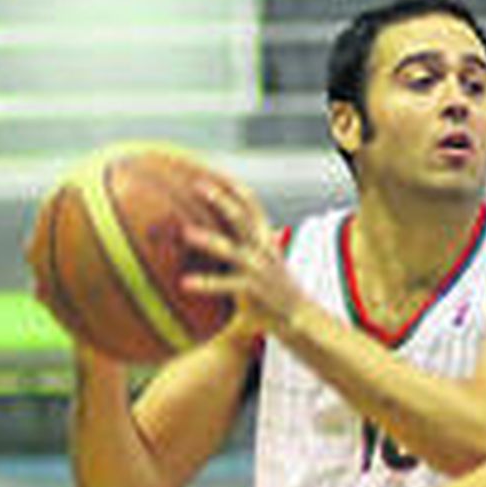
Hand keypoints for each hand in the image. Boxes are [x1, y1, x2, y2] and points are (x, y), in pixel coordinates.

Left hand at [181, 177, 303, 336]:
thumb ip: (239, 250)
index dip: (232, 185)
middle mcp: (262, 249)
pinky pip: (226, 285)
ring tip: (185, 233)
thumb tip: (207, 238)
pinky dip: (205, 283)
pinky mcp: (253, 290)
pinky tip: (185, 283)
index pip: (251, 203)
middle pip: (241, 217)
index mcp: (264, 238)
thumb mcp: (259, 263)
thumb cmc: (271, 289)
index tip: (211, 169)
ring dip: (208, 239)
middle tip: (196, 185)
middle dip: (219, 199)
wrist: (300, 316)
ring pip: (231, 249)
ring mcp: (258, 269)